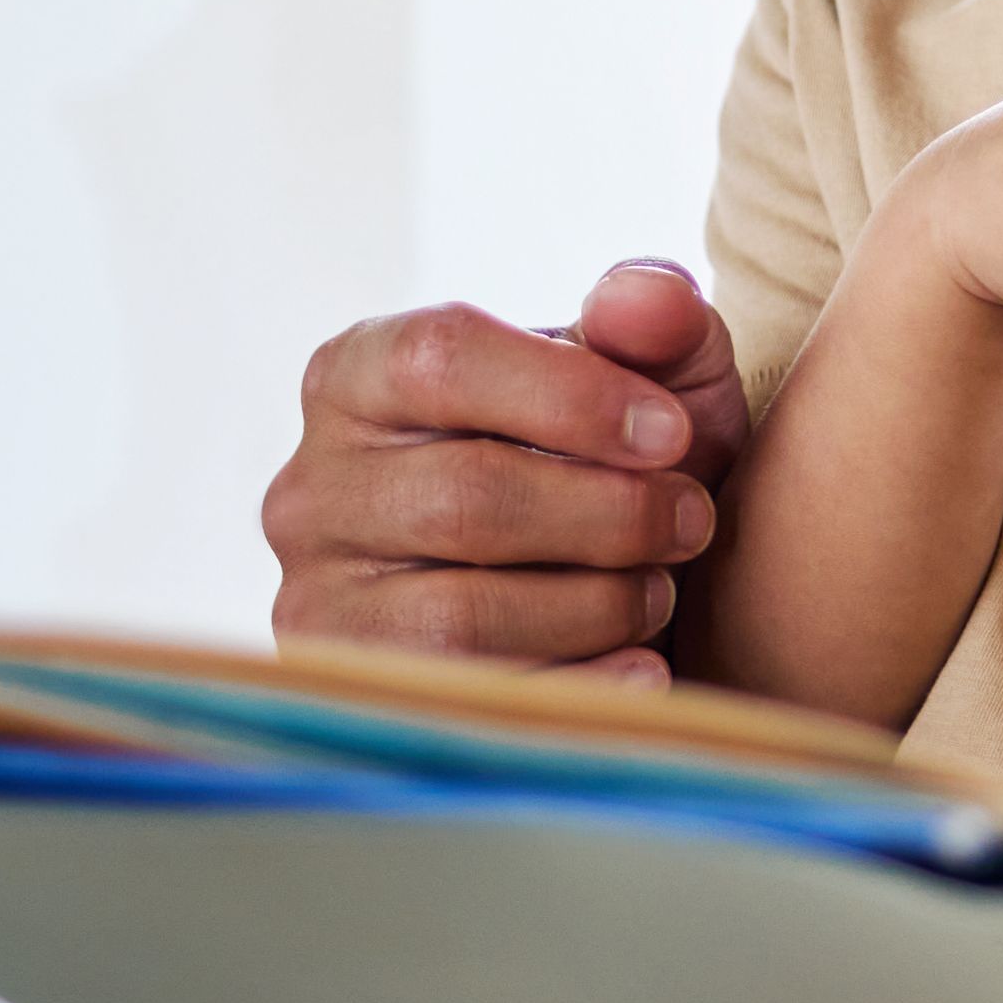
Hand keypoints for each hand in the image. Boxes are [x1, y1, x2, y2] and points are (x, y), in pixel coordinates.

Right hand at [267, 261, 746, 679]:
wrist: (611, 592)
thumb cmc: (621, 464)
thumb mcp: (658, 380)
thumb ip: (658, 321)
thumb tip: (642, 300)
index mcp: (360, 376)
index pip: (437, 358)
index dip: (572, 396)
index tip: (672, 433)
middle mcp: (310, 487)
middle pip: (465, 498)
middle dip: (610, 515)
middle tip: (692, 522)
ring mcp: (316, 599)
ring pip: (463, 613)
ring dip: (598, 605)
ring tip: (656, 590)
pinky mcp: (356, 698)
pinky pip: (471, 702)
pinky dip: (581, 685)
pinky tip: (640, 666)